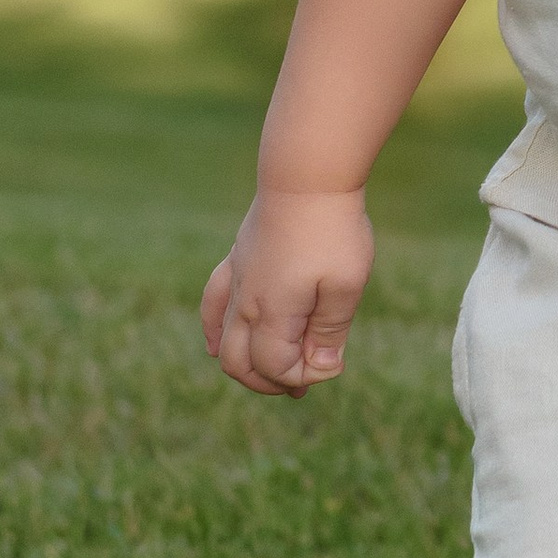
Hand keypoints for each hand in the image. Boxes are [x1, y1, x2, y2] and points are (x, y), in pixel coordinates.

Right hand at [200, 186, 374, 395]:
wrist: (306, 174)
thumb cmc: (332, 229)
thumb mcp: (346, 285)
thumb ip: (331, 332)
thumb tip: (321, 370)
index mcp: (271, 313)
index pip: (274, 368)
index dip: (304, 376)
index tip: (335, 362)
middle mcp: (244, 303)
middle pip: (241, 364)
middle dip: (272, 383)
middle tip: (306, 383)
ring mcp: (236, 281)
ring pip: (223, 342)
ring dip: (247, 364)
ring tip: (275, 375)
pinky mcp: (235, 261)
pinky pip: (211, 306)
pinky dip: (213, 333)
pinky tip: (215, 346)